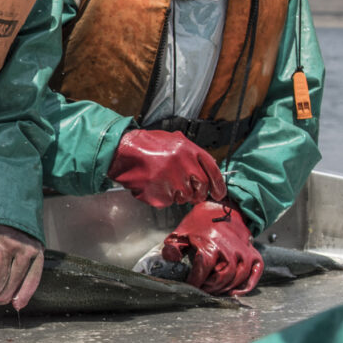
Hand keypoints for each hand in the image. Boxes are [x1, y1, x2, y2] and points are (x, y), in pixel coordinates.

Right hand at [108, 129, 225, 207]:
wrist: (122, 151)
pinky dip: (162, 197)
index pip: (212, 171)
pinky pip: (168, 202)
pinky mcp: (160, 195)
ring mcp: (172, 182)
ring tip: (162, 181)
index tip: (219, 193)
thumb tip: (206, 171)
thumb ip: (191, 154)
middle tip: (189, 192)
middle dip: (197, 193)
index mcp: (189, 150)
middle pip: (201, 188)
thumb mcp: (174, 141)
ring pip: (185, 197)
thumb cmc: (146, 145)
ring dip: (177, 194)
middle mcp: (184, 165)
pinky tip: (153, 185)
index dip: (219, 185)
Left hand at [161, 201, 262, 295]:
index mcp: (210, 243)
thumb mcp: (181, 232)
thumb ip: (172, 247)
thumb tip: (171, 258)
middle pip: (223, 277)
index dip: (196, 282)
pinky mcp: (252, 252)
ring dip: (226, 288)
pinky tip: (235, 292)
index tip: (190, 287)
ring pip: (238, 277)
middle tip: (202, 289)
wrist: (220, 208)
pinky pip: (255, 272)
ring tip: (214, 290)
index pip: (204, 269)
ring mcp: (243, 251)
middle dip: (211, 287)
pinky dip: (247, 285)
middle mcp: (229, 248)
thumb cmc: (199, 223)